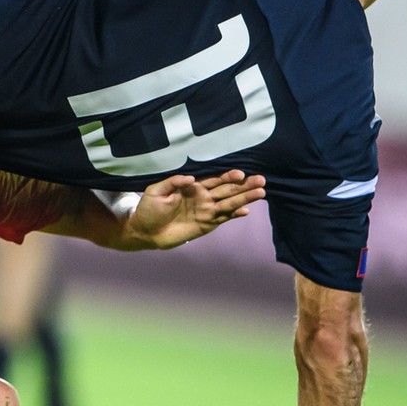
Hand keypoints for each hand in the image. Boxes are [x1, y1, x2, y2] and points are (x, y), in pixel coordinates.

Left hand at [127, 170, 265, 249]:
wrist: (145, 231)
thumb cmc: (149, 209)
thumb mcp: (156, 191)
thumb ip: (173, 182)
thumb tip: (191, 179)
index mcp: (192, 186)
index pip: (214, 179)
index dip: (227, 176)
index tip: (240, 174)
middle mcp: (203, 197)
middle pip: (227, 189)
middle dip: (244, 185)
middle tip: (261, 180)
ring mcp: (206, 211)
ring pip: (229, 203)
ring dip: (244, 198)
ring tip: (261, 192)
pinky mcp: (206, 225)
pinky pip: (223, 218)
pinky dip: (234, 215)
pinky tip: (245, 211)